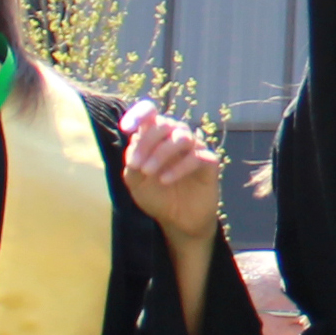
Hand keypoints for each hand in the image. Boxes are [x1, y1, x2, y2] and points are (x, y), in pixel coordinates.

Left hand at [116, 105, 224, 243]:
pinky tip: (165, 180)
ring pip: (181, 137)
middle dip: (147, 143)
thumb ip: (132, 164)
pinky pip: (196, 156)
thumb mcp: (136, 183)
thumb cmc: (157, 197)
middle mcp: (176, 138)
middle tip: (137, 166)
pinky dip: (178, 167)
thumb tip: (135, 145)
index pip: (150, 113)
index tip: (125, 128)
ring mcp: (195, 148)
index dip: (138, 114)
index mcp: (157, 137)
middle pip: (164, 124)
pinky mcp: (209, 162)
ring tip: (149, 172)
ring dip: (161, 153)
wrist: (178, 221)